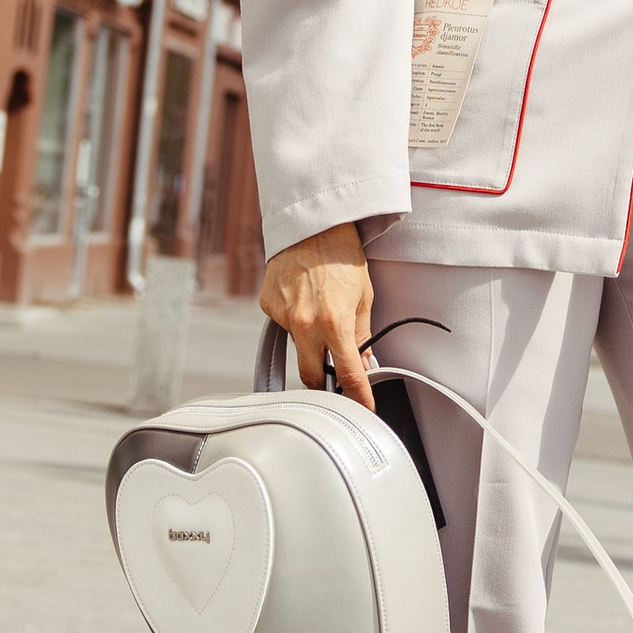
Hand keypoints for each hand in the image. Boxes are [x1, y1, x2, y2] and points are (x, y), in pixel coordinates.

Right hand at [258, 223, 375, 406]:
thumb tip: (364, 363)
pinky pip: (284, 325)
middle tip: (335, 378)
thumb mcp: (364, 297)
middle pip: (310, 376)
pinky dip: (296, 320)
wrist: (313, 225)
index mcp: (335, 323)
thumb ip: (362, 335)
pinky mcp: (268, 307)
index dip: (358, 396)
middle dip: (323, 383)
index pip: (347, 375)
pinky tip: (304, 299)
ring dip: (310, 343)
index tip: (364, 407)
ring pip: (297, 348)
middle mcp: (305, 324)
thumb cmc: (343, 256)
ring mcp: (283, 316)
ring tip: (321, 313)